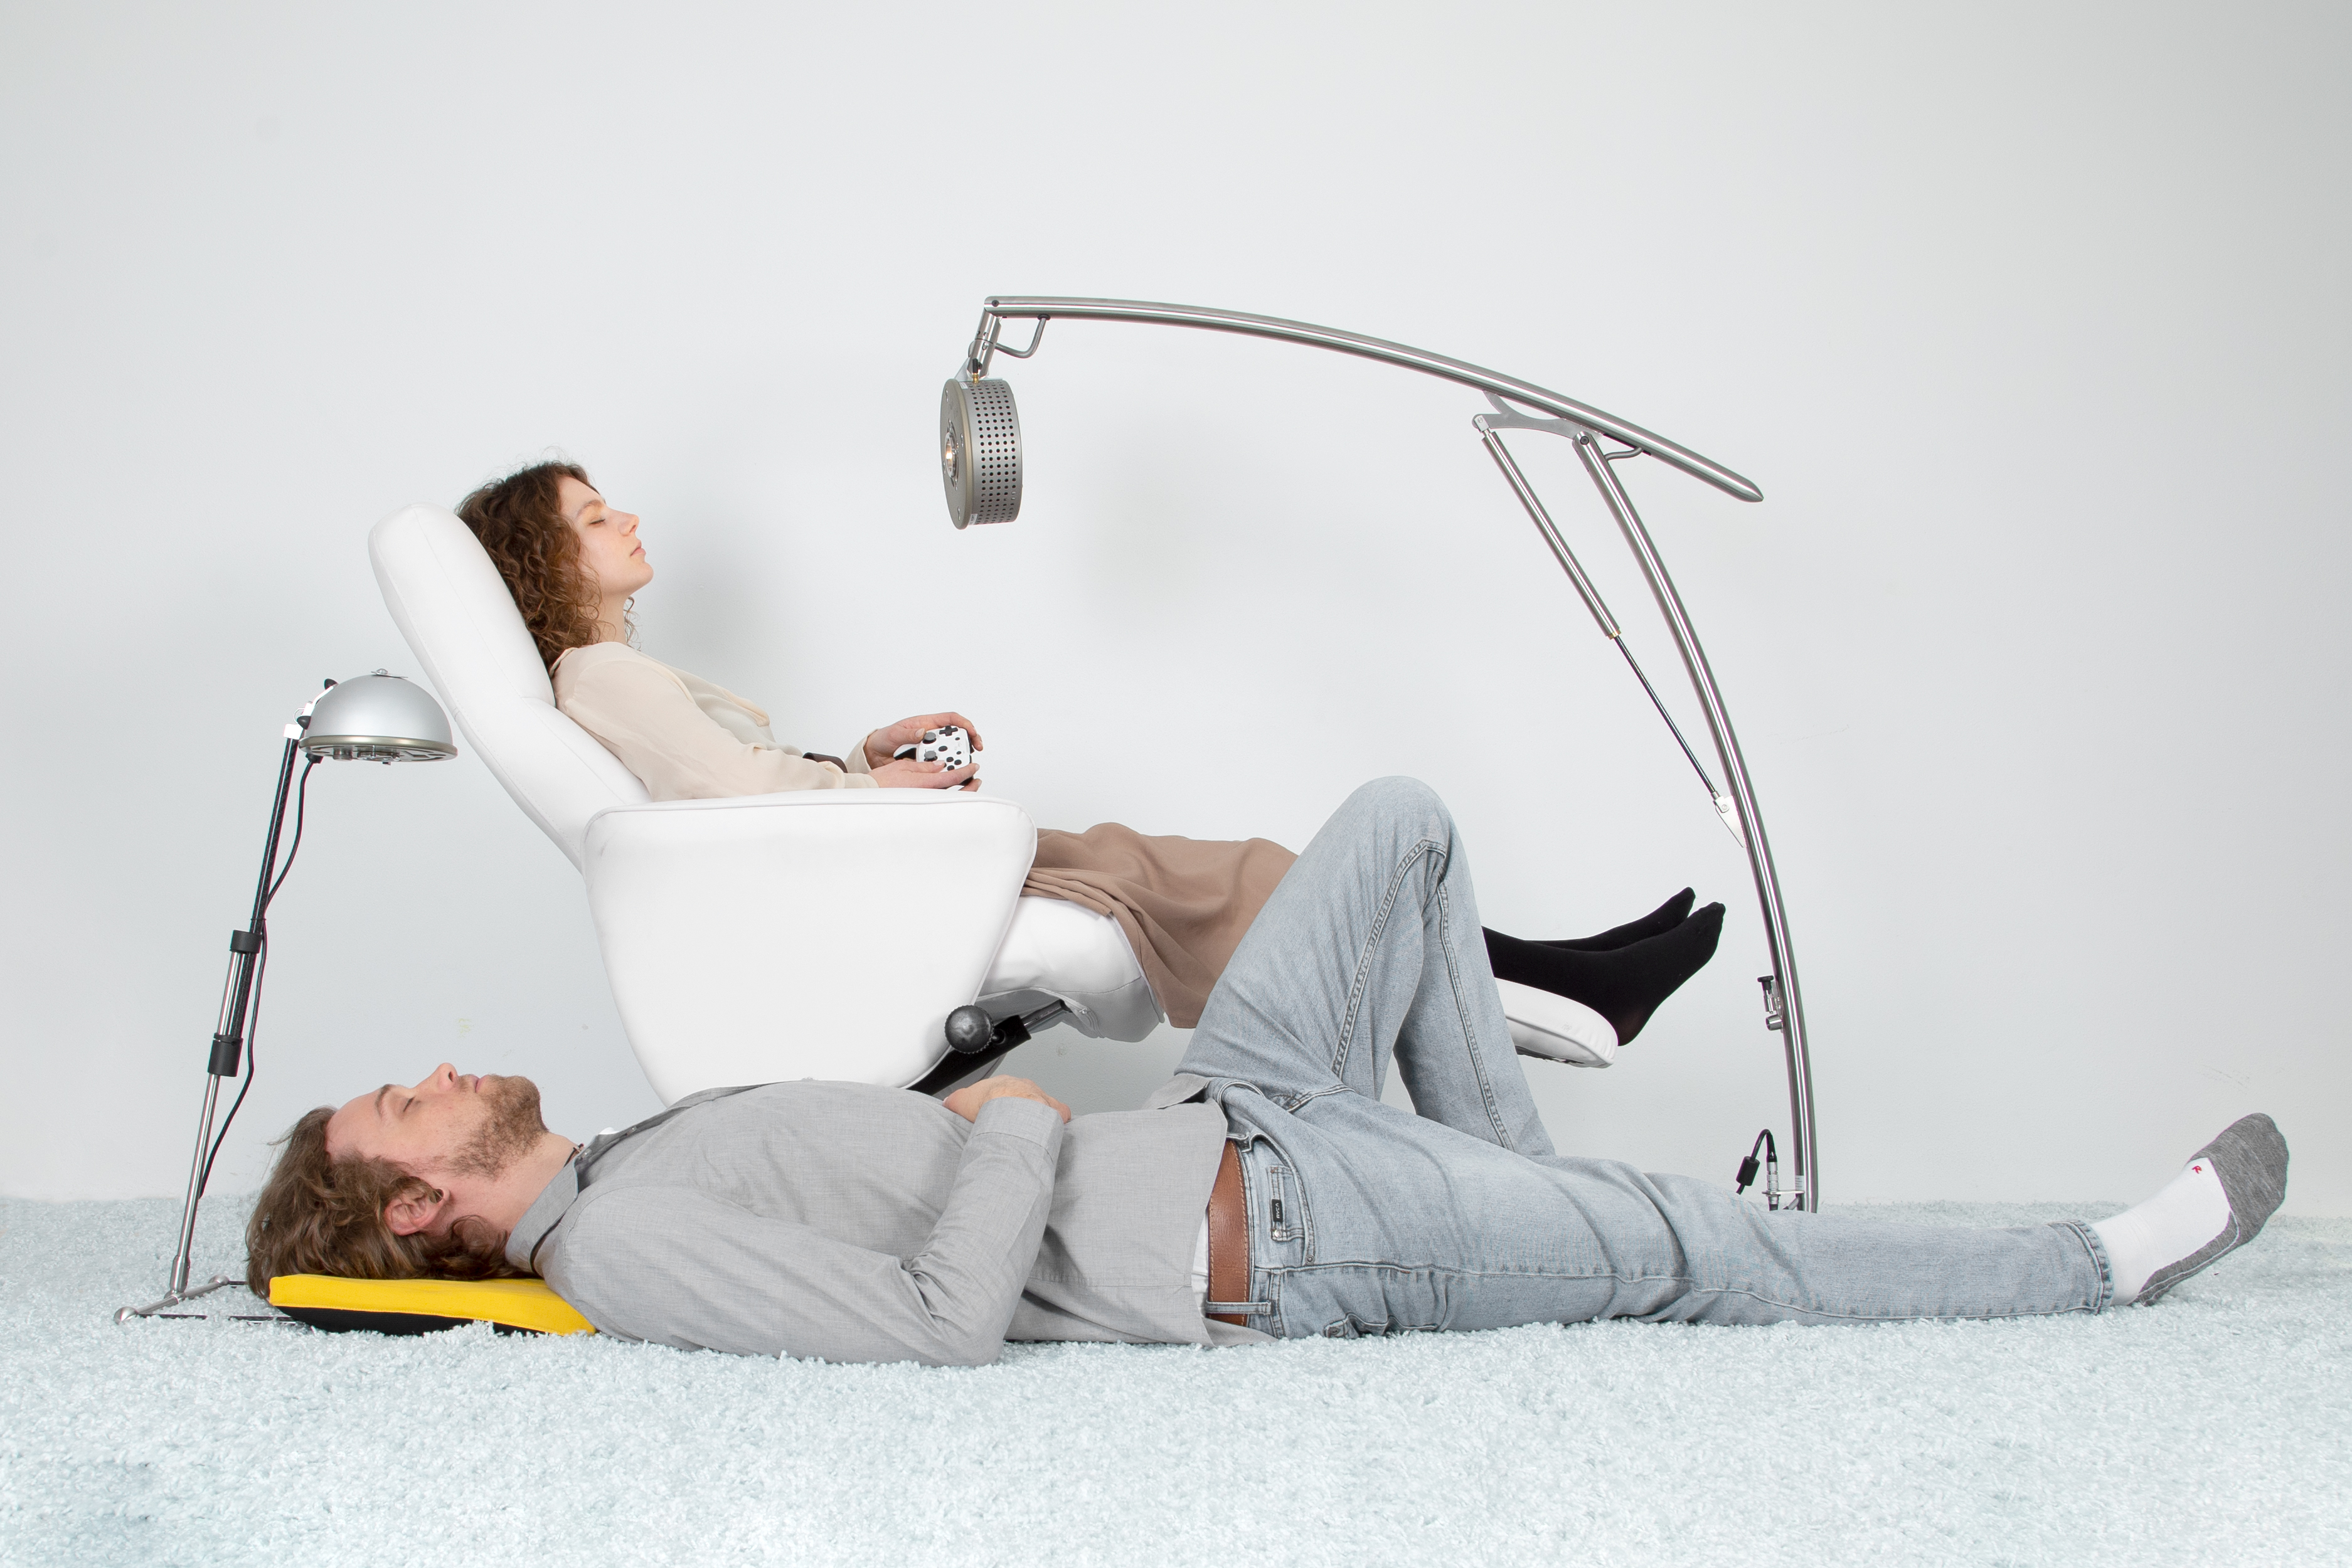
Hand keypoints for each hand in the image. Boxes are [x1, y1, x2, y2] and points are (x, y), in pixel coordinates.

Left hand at [863, 713, 984, 771]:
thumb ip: (907, 733)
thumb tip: (922, 731)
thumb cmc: (885, 738)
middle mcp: (932, 734)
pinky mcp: (929, 760)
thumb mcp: (894, 734)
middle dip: (970, 740)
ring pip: (952, 750)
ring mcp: (931, 747)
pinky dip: (950, 767)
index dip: (964, 723)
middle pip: (957, 735)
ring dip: (960, 756)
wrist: (875, 753)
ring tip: (963, 763)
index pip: (950, 719)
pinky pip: (943, 762)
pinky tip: (953, 773)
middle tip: (976, 748)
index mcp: (926, 723)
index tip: (972, 731)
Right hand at [868, 758, 979, 790]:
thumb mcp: (905, 765)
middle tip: (976, 778)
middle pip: (957, 794)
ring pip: (950, 799)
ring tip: (967, 784)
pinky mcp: (920, 804)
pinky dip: (949, 795)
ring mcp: (925, 801)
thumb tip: (940, 765)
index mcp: (926, 783)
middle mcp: (928, 794)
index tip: (974, 767)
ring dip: (962, 792)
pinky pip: (939, 800)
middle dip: (970, 786)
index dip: (967, 772)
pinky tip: (950, 790)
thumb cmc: (883, 781)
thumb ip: (925, 765)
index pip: (954, 777)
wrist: (869, 793)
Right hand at [942, 1075, 1070, 1123]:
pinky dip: (1056, 1124)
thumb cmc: (990, 1104)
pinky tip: (1049, 1135)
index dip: (998, 1104)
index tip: (994, 1116)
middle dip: (1018, 1111)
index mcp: (1005, 1084)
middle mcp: (1025, 1088)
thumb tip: (948, 1102)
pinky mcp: (1055, 1112)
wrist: (1013, 1110)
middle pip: (1023, 1098)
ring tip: (1027, 1135)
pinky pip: (1059, 1115)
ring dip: (1036, 1118)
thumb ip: (955, 1100)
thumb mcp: (962, 1100)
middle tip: (1010, 1129)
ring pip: (1041, 1106)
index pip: (1002, 1091)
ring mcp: (1042, 1099)